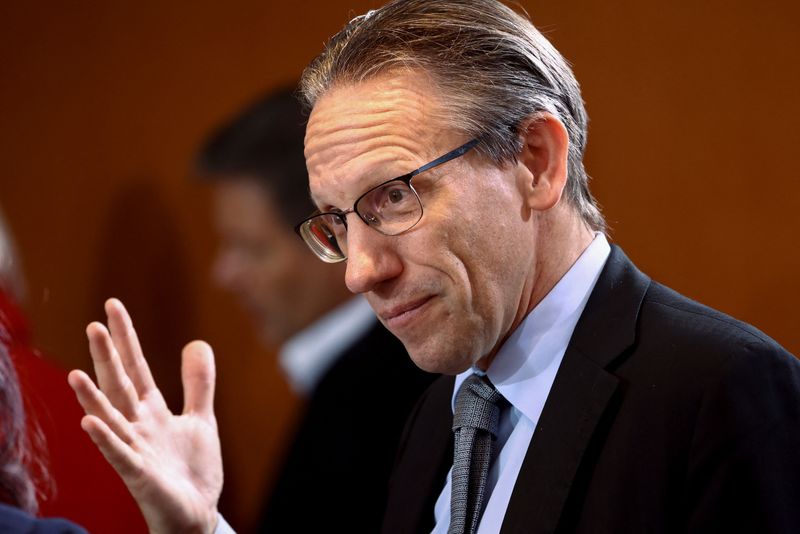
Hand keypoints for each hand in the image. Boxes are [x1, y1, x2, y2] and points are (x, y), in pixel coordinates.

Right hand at [68, 298, 222, 533]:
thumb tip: (196, 343)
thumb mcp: (201, 418)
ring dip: (93, 398)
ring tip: (75, 373)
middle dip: (108, 358)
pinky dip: (106, 439)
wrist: (196, 513)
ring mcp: (136, 450)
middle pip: (120, 385)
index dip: (126, 337)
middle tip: (94, 325)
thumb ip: (198, 384)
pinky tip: (90, 422)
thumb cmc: (191, 469)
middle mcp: (138, 426)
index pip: (136, 367)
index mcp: (153, 410)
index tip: (112, 305)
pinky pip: (119, 456)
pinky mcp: (140, 475)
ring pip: (111, 419)